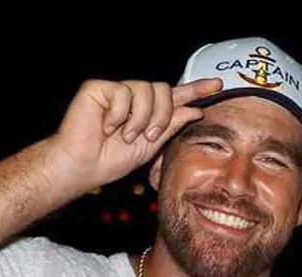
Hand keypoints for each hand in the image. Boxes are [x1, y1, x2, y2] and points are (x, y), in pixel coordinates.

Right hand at [48, 77, 223, 196]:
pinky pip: (122, 92)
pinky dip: (118, 115)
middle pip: (164, 90)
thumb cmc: (112, 159)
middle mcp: (134, 98)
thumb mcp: (151, 145)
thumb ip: (172, 124)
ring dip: (140, 118)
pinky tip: (106, 126)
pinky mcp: (99, 87)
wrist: (84, 165)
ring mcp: (117, 91)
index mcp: (148, 111)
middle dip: (162, 115)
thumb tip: (196, 109)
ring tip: (125, 135)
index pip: (176, 96)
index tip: (217, 84)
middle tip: (148, 135)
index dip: (196, 89)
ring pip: (146, 89)